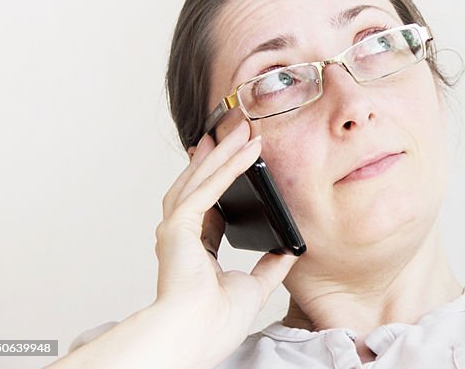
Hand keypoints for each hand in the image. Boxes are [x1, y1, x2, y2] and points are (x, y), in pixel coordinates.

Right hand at [153, 119, 298, 364]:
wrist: (196, 336)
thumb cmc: (215, 324)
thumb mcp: (254, 287)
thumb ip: (269, 266)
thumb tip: (289, 250)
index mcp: (194, 251)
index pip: (208, 205)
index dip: (222, 180)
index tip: (234, 158)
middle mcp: (179, 236)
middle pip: (199, 183)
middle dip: (218, 154)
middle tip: (234, 129)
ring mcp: (175, 230)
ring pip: (201, 178)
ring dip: (223, 151)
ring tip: (242, 129)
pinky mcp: (179, 227)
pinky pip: (209, 188)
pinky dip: (229, 167)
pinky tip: (247, 150)